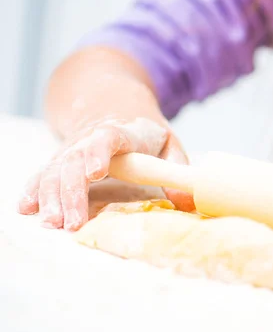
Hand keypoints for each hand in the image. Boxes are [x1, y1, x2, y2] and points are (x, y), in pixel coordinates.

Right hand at [18, 117, 194, 230]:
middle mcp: (90, 141)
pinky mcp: (61, 162)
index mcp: (122, 134)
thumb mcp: (170, 143)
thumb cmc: (146, 133)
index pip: (108, 140)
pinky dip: (33, 190)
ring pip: (55, 171)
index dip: (99, 153)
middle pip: (75, 162)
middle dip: (71, 192)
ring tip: (51, 223)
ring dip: (50, 197)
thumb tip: (187, 203)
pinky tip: (26, 207)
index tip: (95, 171)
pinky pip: (43, 175)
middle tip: (71, 222)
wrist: (114, 108)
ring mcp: (72, 151)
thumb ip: (178, 169)